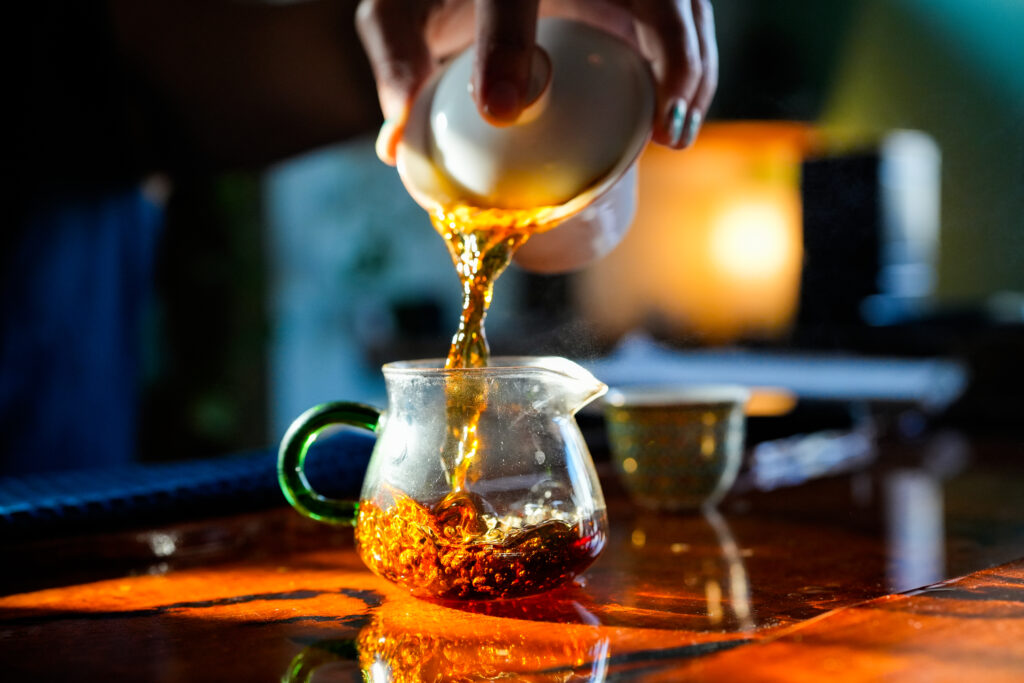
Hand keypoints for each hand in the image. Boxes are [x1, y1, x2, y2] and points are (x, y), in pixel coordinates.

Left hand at [357, 0, 717, 164]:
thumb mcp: (400, 9)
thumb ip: (395, 59)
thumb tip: (395, 144)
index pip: (508, 1)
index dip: (507, 47)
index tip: (503, 110)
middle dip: (673, 58)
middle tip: (665, 132)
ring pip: (681, 3)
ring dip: (694, 66)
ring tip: (678, 133)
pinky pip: (682, 11)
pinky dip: (690, 58)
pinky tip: (678, 110)